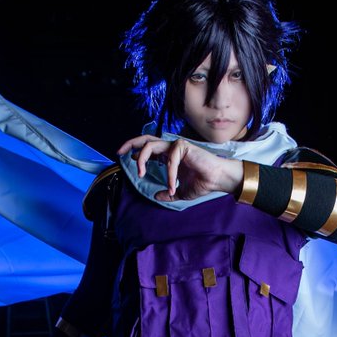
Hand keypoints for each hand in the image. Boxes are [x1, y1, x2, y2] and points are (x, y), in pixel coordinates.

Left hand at [117, 135, 242, 201]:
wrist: (217, 180)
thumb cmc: (202, 183)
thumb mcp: (180, 192)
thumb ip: (167, 193)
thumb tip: (156, 197)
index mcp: (169, 156)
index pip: (149, 148)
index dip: (136, 151)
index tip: (126, 157)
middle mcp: (171, 148)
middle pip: (146, 139)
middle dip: (130, 143)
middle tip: (119, 152)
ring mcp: (176, 145)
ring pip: (151, 145)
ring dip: (142, 159)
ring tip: (139, 174)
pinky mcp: (183, 146)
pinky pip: (169, 160)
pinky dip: (169, 174)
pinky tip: (172, 186)